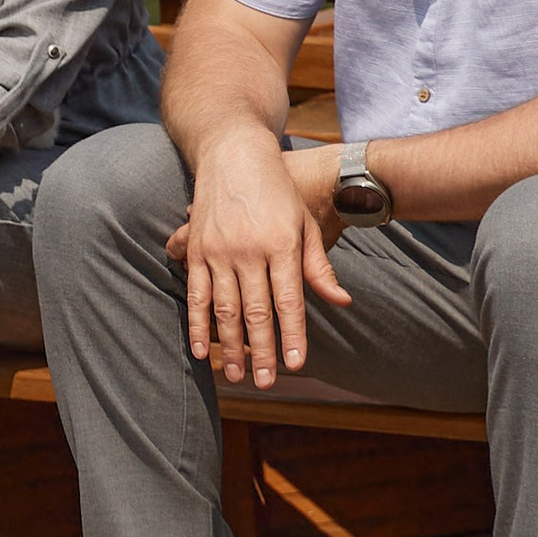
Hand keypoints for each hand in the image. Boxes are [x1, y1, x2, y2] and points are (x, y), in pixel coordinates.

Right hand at [170, 130, 350, 389]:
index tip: (296, 365)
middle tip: (266, 383)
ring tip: (236, 375)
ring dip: (230, 346)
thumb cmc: (277, 190)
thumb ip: (318, 267)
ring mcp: (219, 250)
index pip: (289, 300)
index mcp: (282, 245)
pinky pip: (196, 293)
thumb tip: (341, 302)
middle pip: (256, 312)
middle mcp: (249, 250)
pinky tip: (200, 349)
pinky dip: (197, 323)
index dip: (293, 335)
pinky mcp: (197, 249)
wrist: (234, 153)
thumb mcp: (305, 223)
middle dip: (261, 352)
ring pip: (225, 309)